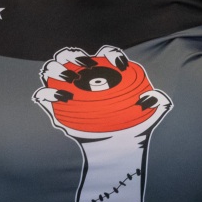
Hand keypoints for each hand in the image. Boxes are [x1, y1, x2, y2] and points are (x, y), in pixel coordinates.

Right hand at [34, 46, 171, 139]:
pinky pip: (44, 95)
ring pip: (53, 69)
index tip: (120, 65)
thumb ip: (155, 105)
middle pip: (72, 56)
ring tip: (70, 79)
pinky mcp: (54, 106)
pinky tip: (60, 98)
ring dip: (58, 69)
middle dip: (76, 55)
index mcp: (104, 72)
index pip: (105, 54)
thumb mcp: (146, 115)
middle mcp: (82, 76)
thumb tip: (157, 98)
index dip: (111, 53)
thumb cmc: (129, 125)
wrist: (112, 148)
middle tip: (87, 67)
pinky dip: (47, 93)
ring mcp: (65, 89)